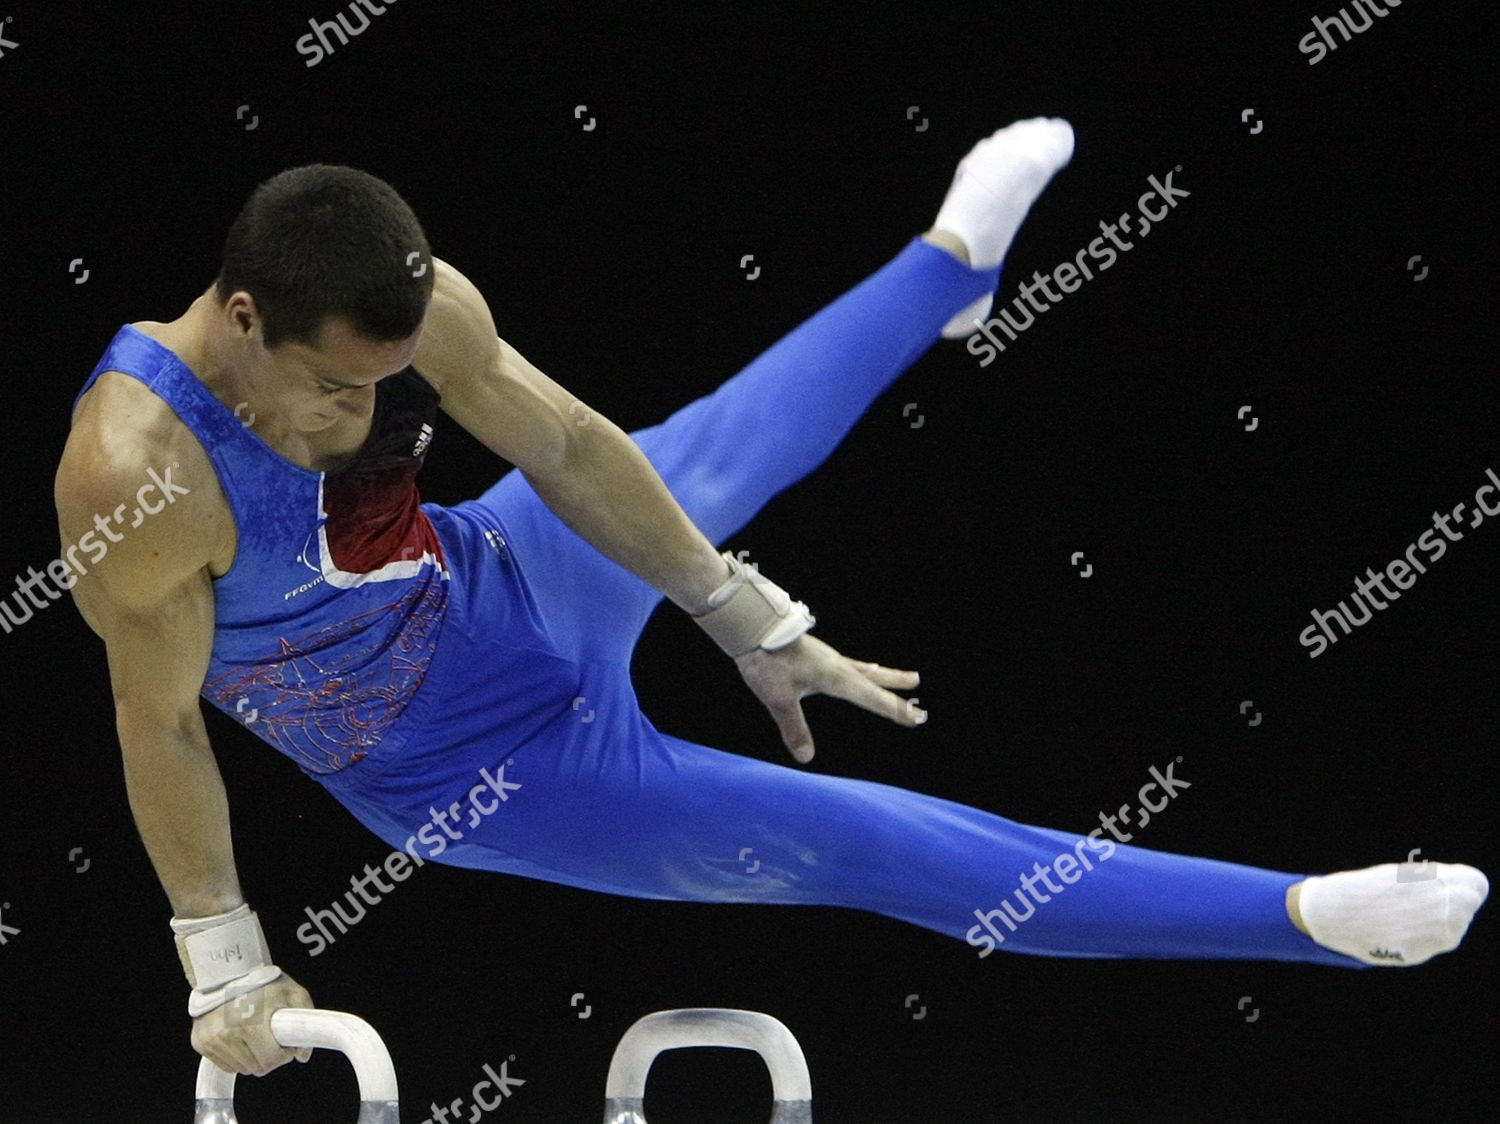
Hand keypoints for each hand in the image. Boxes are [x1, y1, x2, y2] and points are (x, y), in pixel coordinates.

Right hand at [191, 973, 314, 1075]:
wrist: (228, 971)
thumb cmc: (264, 982)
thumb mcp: (293, 993)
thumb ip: (305, 1022)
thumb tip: (303, 1055)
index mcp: (250, 1023)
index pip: (271, 1061)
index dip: (283, 1054)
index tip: (285, 1043)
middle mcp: (227, 1034)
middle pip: (256, 1068)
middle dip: (269, 1056)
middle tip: (271, 1037)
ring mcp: (211, 1039)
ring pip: (240, 1068)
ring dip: (252, 1057)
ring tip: (255, 1034)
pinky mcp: (200, 1042)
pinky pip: (225, 1064)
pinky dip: (236, 1056)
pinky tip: (240, 1036)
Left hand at [733, 633, 925, 762]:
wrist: (750, 625)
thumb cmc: (766, 660)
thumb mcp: (778, 700)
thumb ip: (794, 728)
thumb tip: (806, 758)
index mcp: (834, 676)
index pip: (871, 697)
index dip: (894, 709)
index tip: (918, 717)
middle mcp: (836, 665)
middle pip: (874, 677)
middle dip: (896, 685)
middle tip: (918, 684)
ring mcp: (826, 657)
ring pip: (863, 668)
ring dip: (882, 674)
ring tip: (901, 676)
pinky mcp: (814, 654)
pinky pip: (847, 664)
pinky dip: (861, 669)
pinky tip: (855, 670)